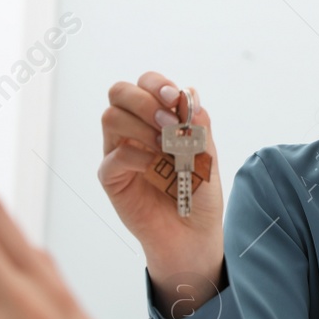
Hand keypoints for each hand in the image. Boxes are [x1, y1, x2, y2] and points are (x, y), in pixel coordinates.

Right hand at [98, 73, 225, 314]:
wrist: (193, 235)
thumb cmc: (199, 194)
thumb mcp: (208, 157)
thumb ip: (199, 127)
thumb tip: (190, 92)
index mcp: (156, 119)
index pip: (145, 84)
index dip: (157, 84)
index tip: (174, 99)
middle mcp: (134, 130)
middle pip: (119, 92)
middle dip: (143, 99)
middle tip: (167, 122)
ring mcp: (119, 152)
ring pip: (111, 117)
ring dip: (140, 125)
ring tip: (164, 146)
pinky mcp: (112, 178)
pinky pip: (114, 156)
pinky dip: (137, 156)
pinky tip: (155, 169)